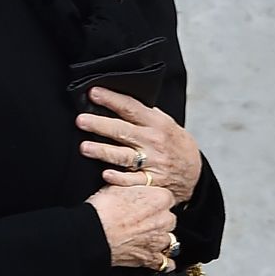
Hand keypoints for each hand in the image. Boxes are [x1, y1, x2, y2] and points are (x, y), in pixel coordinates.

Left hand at [77, 88, 203, 205]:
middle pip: (123, 131)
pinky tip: (106, 174)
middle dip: (101, 124)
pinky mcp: (151, 182)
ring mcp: (152, 163)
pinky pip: (133, 181)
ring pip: (124, 156)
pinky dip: (120, 179)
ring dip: (103, 151)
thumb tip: (118, 99)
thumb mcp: (166, 123)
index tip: (93, 93)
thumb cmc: (174, 143)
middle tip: (81, 120)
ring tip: (84, 147)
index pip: (131, 108)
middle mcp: (153, 142)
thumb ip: (145, 113)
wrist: (193, 172)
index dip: (112, 99)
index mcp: (157, 123)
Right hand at [86, 185, 177, 271]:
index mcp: (160, 199)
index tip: (145, 203)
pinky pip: (165, 262)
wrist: (94, 233)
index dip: (154, 201)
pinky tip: (160, 259)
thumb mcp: (116, 186)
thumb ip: (131, 185)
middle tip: (140, 220)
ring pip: (169, 240)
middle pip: (169, 219)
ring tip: (146, 238)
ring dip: (159, 239)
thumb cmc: (103, 209)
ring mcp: (159, 240)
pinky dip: (164, 262)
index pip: (166, 198)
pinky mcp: (151, 258)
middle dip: (158, 220)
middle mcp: (165, 220)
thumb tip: (130, 184)